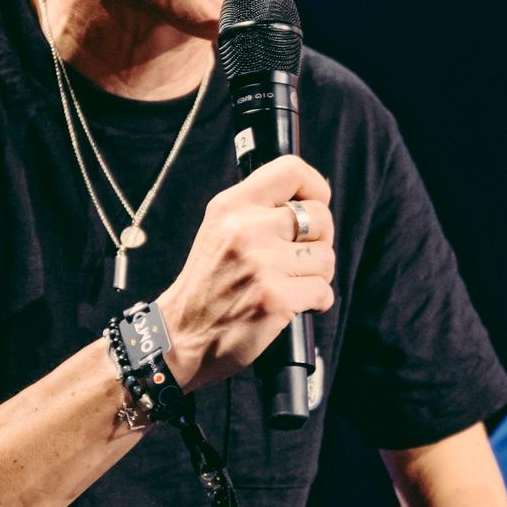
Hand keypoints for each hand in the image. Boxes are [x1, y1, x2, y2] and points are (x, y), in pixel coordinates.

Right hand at [158, 155, 334, 388]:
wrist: (181, 335)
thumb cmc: (208, 284)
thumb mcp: (220, 230)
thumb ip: (259, 210)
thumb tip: (312, 201)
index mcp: (232, 205)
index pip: (291, 170)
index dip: (315, 188)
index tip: (315, 206)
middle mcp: (246, 229)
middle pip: (321, 218)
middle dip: (320, 241)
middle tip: (298, 259)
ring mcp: (261, 264)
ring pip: (326, 258)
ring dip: (316, 275)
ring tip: (289, 284)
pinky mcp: (275, 298)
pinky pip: (323, 291)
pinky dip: (316, 302)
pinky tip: (293, 305)